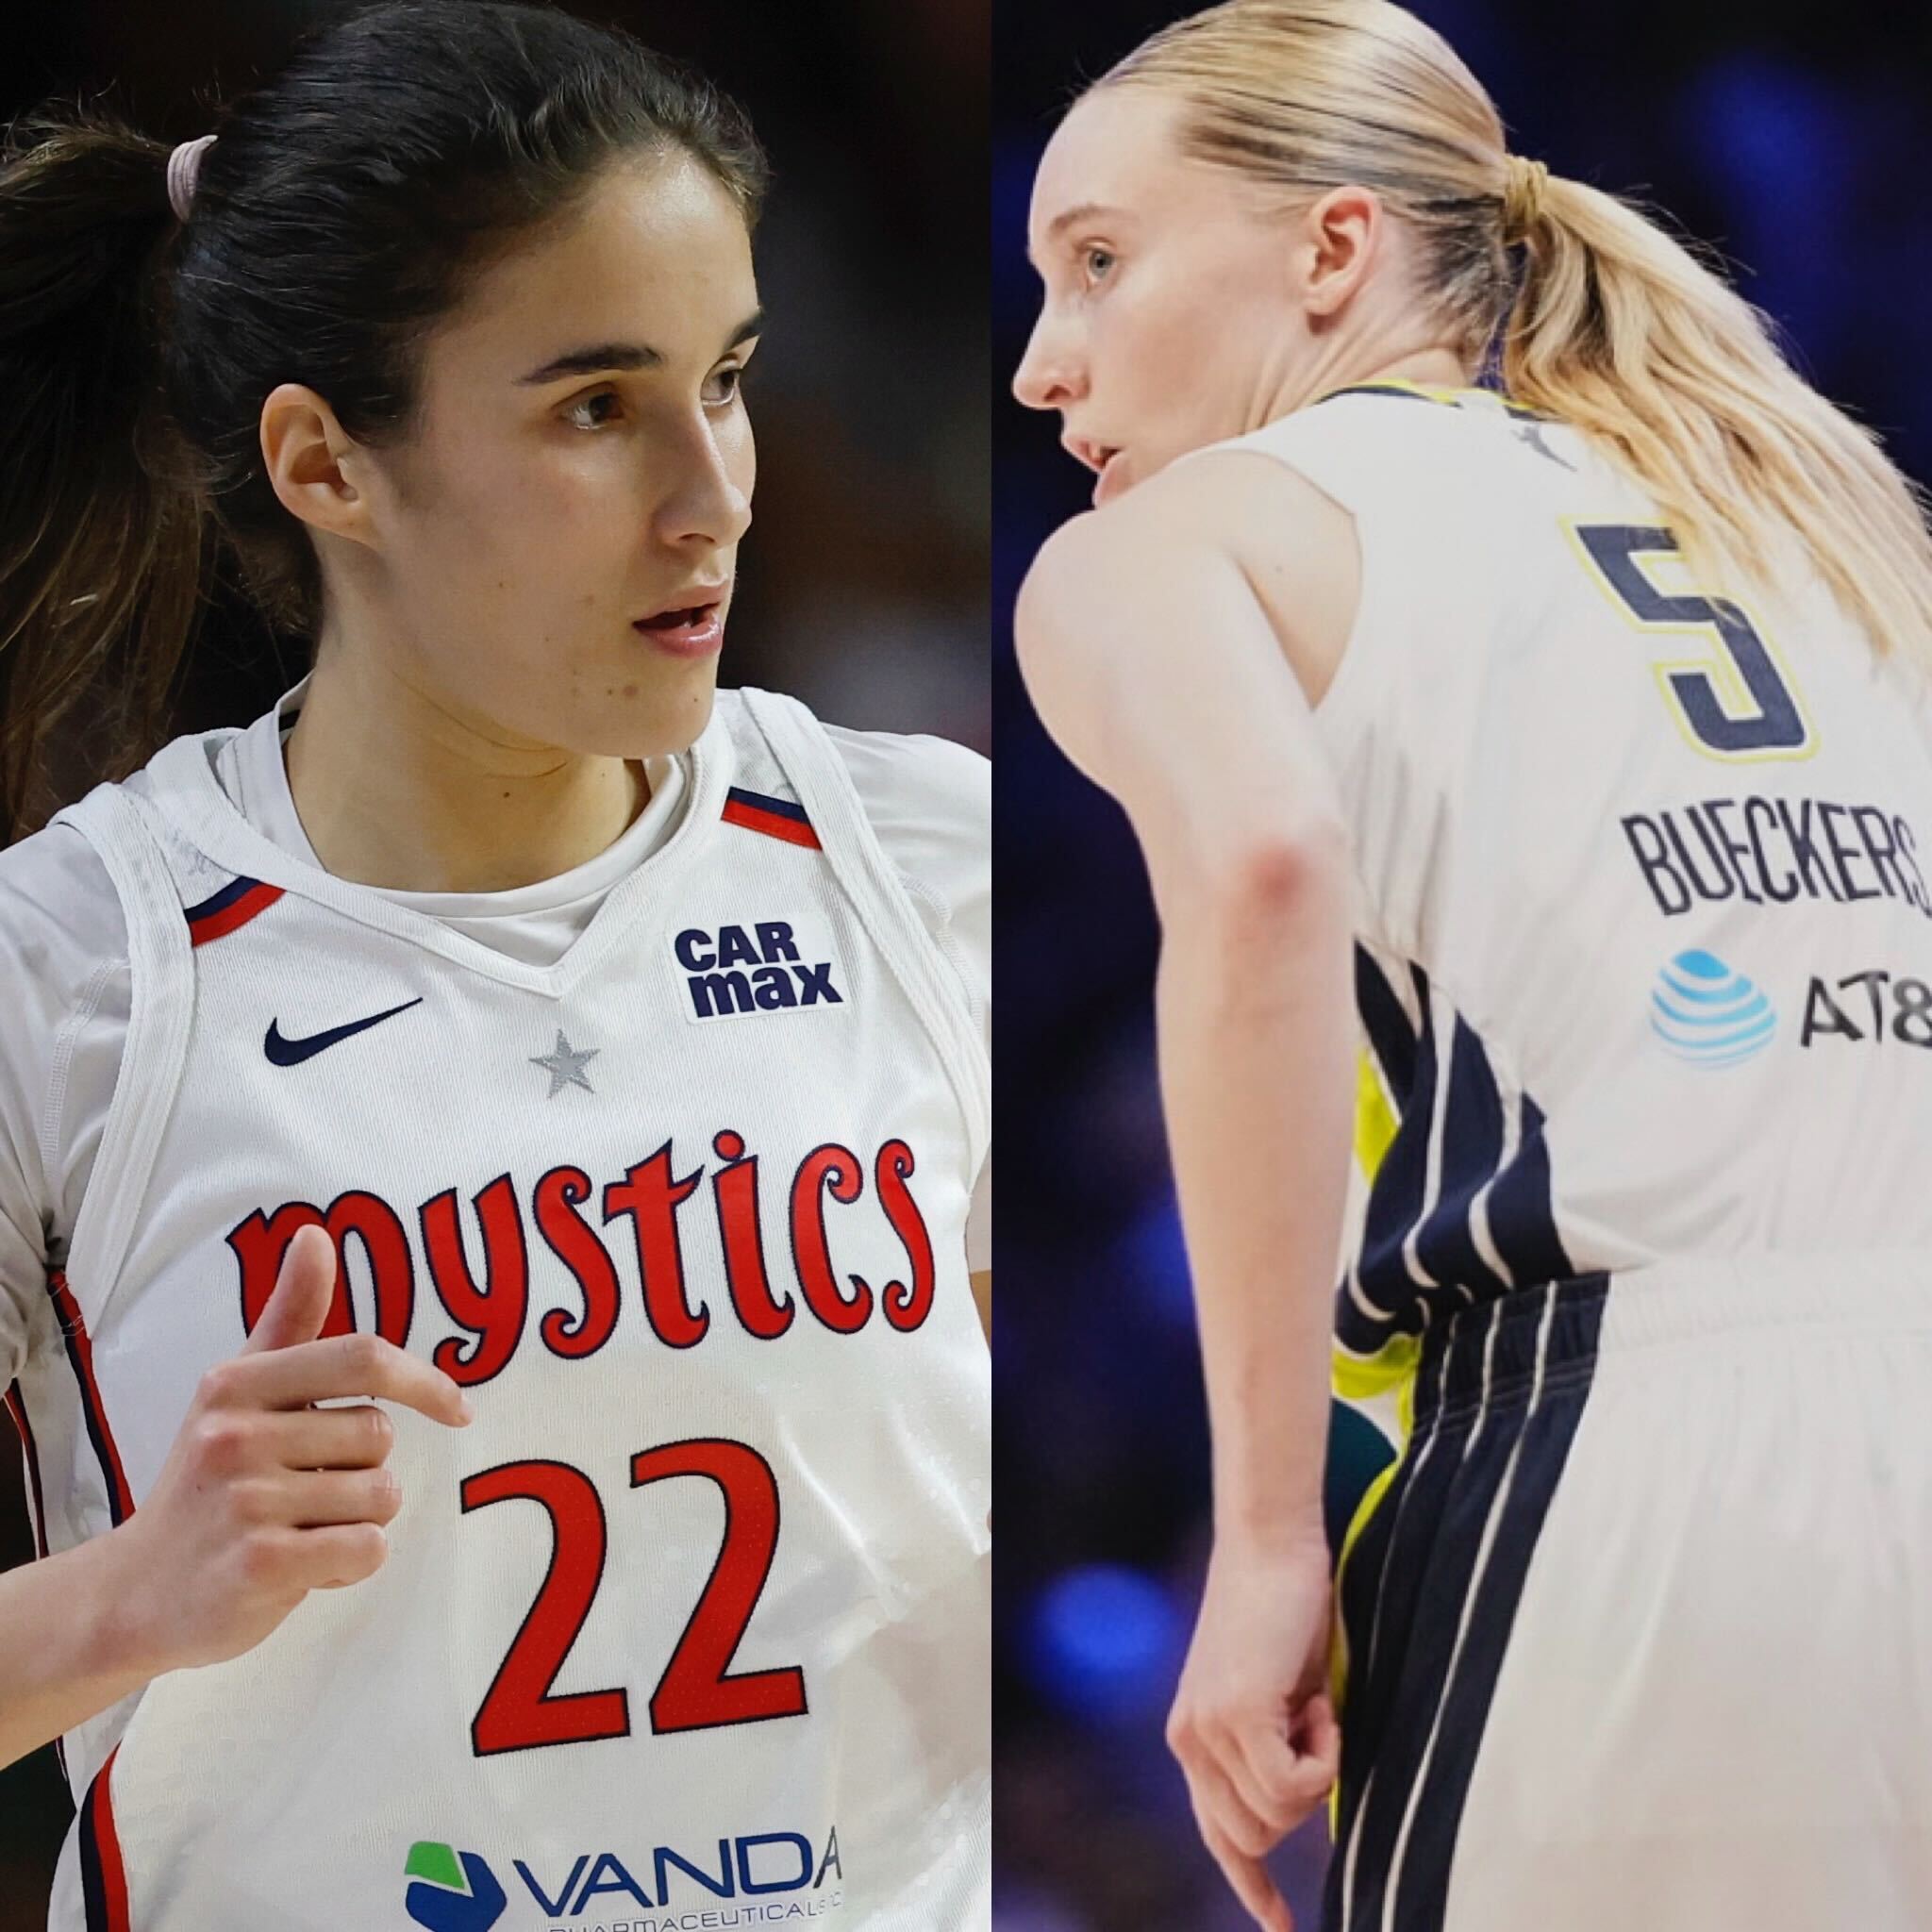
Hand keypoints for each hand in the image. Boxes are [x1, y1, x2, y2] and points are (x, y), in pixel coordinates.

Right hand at [101, 1224, 473, 1675]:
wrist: (135, 1595)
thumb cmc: (208, 1483)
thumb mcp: (238, 1392)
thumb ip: (289, 1316)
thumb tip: (316, 1233)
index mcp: (236, 1383)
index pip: (362, 1358)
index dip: (425, 1382)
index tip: (458, 1410)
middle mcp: (236, 1434)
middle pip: (379, 1436)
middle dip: (365, 1469)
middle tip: (306, 1492)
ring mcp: (246, 1501)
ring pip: (379, 1496)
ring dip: (357, 1519)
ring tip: (297, 1528)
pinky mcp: (261, 1565)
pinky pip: (368, 1548)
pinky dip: (352, 1563)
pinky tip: (302, 1566)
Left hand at [1166, 1533, 1341, 1929]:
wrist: (1271, 1542)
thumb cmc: (1286, 1607)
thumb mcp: (1280, 1695)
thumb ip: (1275, 1747)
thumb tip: (1300, 1803)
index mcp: (1195, 1738)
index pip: (1217, 1833)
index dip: (1251, 1884)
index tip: (1279, 1927)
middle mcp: (1190, 1741)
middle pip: (1258, 1833)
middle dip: (1304, 1796)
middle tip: (1314, 1722)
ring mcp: (1207, 1730)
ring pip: (1278, 1814)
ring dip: (1315, 1768)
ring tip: (1309, 1699)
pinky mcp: (1234, 1715)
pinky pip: (1294, 1785)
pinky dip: (1323, 1754)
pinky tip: (1315, 1700)